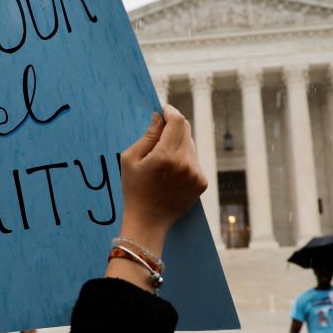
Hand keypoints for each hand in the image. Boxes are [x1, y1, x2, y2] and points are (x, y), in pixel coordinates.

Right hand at [118, 106, 206, 254]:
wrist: (148, 222)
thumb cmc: (134, 189)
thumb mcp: (130, 159)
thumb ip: (147, 135)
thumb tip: (159, 116)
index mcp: (165, 156)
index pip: (177, 121)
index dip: (171, 112)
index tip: (164, 110)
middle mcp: (185, 163)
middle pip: (186, 130)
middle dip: (174, 127)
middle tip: (160, 133)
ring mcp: (196, 174)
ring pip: (191, 145)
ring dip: (179, 144)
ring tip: (162, 160)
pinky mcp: (202, 182)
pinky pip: (194, 161)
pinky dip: (184, 160)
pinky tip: (171, 173)